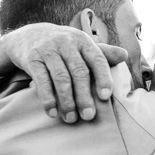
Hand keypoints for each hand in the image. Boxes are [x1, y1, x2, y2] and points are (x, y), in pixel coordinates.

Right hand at [0, 23, 127, 123]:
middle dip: (84, 96)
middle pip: (79, 71)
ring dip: (66, 101)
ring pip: (60, 78)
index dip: (103, 78)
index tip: (105, 97)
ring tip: (71, 118)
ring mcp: (48, 50)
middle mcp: (66, 42)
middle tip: (89, 116)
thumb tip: (125, 55)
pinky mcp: (32, 59)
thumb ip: (103, 53)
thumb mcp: (82, 45)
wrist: (28, 36)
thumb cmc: (63, 46)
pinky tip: (52, 112)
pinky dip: (48, 99)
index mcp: (83, 40)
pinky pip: (42, 81)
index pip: (97, 59)